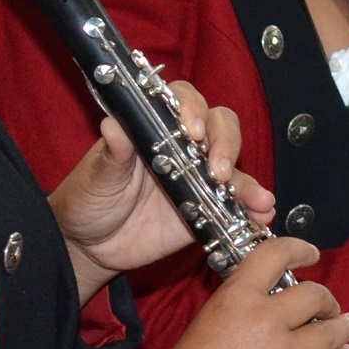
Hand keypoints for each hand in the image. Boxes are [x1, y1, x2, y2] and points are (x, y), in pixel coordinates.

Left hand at [53, 88, 270, 292]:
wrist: (89, 246)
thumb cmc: (87, 200)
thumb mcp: (95, 176)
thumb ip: (111, 153)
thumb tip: (112, 125)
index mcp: (154, 128)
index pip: (183, 101)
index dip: (193, 109)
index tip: (192, 131)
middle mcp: (182, 148)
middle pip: (220, 127)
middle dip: (227, 144)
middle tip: (220, 170)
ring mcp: (197, 179)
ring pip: (234, 168)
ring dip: (249, 182)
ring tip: (257, 200)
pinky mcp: (205, 211)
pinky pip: (234, 207)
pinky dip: (252, 210)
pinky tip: (261, 217)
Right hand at [116, 236, 348, 348]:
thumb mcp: (206, 322)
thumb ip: (239, 308)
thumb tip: (266, 305)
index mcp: (237, 297)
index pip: (276, 255)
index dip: (299, 249)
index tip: (312, 254)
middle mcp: (266, 320)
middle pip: (315, 296)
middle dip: (328, 301)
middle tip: (331, 307)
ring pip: (331, 334)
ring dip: (345, 328)